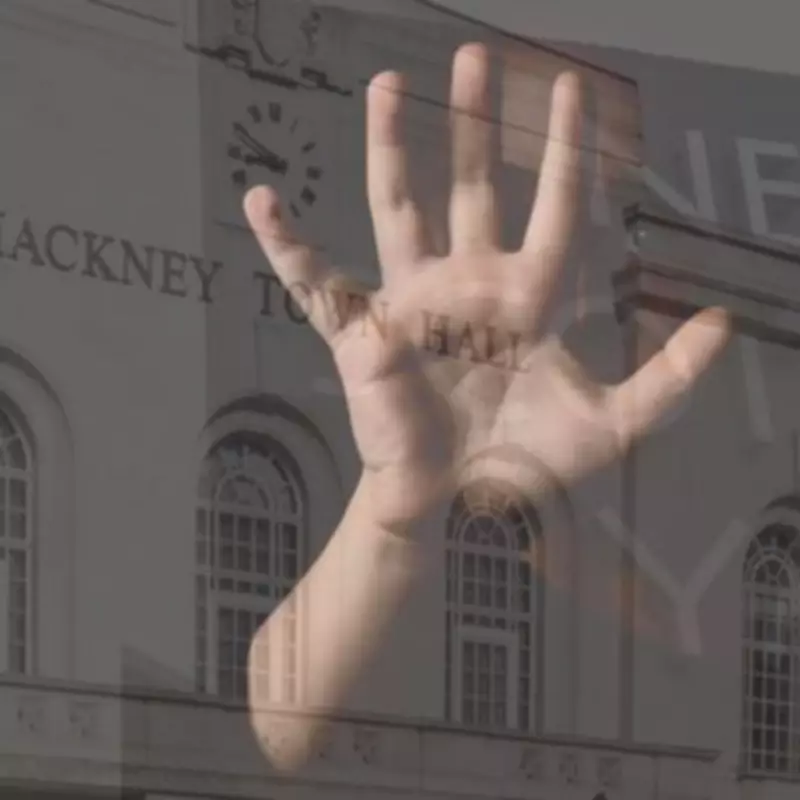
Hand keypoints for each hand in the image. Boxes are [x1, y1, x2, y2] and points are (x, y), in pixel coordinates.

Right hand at [244, 43, 729, 528]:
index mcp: (525, 297)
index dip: (562, 151)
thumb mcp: (611, 425)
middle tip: (476, 57)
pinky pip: (317, 285)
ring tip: (385, 84)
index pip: (550, 207)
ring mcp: (412, 304)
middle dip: (473, 124)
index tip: (570, 86)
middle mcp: (467, 285)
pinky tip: (261, 202)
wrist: (456, 501)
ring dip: (391, 148)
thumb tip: (721, 321)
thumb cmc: (525, 462)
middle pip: (469, 187)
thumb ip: (668, 379)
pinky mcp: (363, 336)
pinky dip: (288, 247)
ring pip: (398, 209)